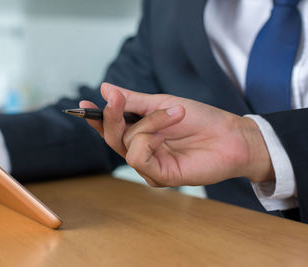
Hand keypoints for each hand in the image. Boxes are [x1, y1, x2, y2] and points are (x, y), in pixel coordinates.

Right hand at [81, 83, 273, 186]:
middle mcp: (141, 150)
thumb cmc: (199, 119)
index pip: (112, 127)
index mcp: (141, 132)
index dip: (97, 117)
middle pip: (112, 136)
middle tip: (116, 98)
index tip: (84, 104)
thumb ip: (133, 100)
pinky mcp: (158, 176)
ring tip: (175, 114)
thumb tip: (106, 88)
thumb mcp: (163, 103)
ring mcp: (149, 165)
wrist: (230, 135)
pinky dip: (149, 140)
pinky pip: (138, 158)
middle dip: (112, 116)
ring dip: (149, 125)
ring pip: (126, 144)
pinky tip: (167, 137)